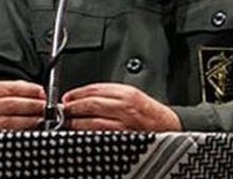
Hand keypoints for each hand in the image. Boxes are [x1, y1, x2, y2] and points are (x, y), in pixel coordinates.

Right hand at [0, 80, 45, 129]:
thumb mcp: (5, 93)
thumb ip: (22, 89)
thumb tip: (42, 93)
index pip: (12, 88)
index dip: (31, 90)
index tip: (44, 93)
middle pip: (13, 104)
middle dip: (34, 105)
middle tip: (49, 106)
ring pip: (13, 120)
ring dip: (32, 118)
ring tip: (45, 117)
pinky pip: (12, 132)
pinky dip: (25, 129)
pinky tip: (35, 127)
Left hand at [62, 83, 181, 130]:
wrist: (169, 129)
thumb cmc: (150, 112)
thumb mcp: (132, 94)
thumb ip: (108, 93)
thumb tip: (82, 96)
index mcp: (127, 94)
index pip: (94, 90)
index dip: (76, 94)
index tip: (66, 98)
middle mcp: (125, 109)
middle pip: (91, 105)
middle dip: (72, 108)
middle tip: (63, 110)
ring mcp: (123, 127)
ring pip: (92, 123)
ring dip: (76, 123)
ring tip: (68, 122)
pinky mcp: (122, 142)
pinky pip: (99, 137)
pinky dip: (87, 135)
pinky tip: (81, 134)